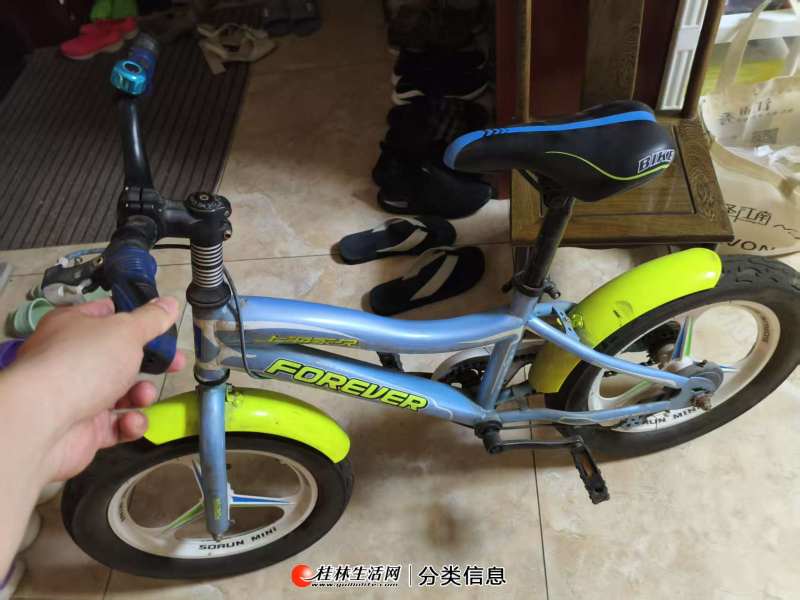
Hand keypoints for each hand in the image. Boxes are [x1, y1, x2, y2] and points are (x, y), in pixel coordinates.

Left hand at [12, 297, 184, 482]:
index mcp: (74, 326)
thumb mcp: (127, 331)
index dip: (136, 318)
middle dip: (151, 362)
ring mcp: (77, 395)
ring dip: (141, 394)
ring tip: (143, 395)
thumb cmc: (84, 363)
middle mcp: (73, 358)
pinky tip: (131, 422)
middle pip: (121, 356)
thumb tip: (170, 303)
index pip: (108, 314)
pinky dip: (129, 424)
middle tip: (176, 362)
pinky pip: (115, 424)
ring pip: (122, 392)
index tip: (163, 324)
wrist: (46, 421)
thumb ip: (152, 319)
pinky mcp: (84, 430)